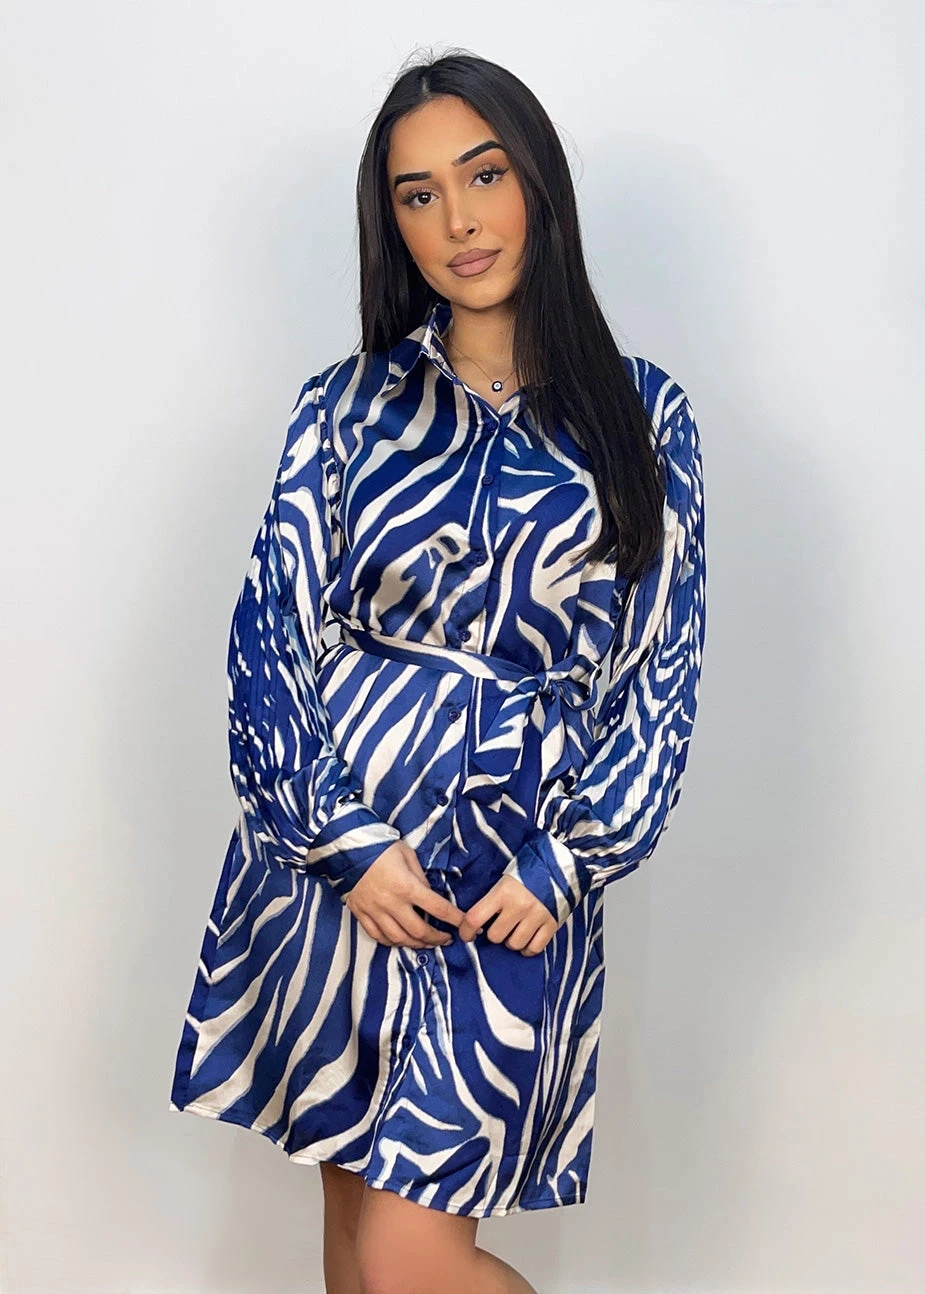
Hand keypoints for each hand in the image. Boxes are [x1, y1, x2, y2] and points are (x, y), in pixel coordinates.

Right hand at [343, 840, 470, 948]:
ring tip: (427, 943)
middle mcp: (392, 903)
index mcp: (407, 886)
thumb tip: (429, 893)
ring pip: (399, 938)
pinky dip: (392, 942)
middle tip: (446, 939)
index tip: (465, 925)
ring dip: (416, 944)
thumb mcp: (407, 855)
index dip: (455, 919)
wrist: (347, 849)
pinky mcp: (361, 914)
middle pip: (419, 930)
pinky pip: (378, 936)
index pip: (437, 907)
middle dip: (436, 938)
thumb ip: (420, 877)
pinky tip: (402, 941)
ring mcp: (375, 911)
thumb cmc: (381, 848)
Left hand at [458, 875, 558, 955]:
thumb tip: (474, 923)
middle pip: (495, 936)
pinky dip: (529, 949)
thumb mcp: (504, 881)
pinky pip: (535, 948)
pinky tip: (527, 941)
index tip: (467, 935)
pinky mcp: (552, 924)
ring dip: (512, 942)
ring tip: (515, 931)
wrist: (558, 866)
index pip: (475, 918)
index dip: (466, 931)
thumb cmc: (526, 874)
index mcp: (502, 892)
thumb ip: (491, 900)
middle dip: (495, 934)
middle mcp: (519, 906)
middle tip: (500, 926)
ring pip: (514, 944)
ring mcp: (536, 916)